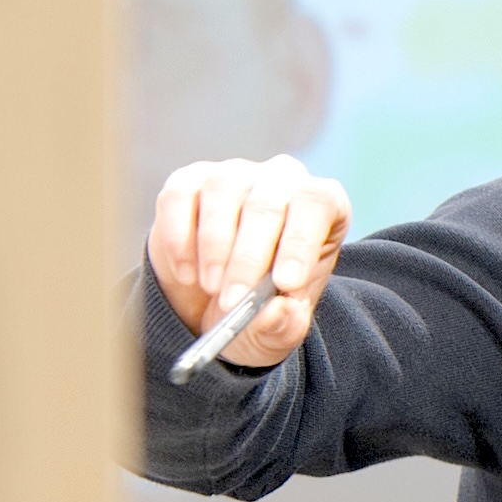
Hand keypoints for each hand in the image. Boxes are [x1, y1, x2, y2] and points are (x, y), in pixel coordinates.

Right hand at [149, 156, 352, 367]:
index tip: (285, 283)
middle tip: (233, 301)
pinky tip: (186, 273)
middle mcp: (281, 179)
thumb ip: (284, 325)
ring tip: (211, 287)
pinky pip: (181, 197)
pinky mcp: (188, 181)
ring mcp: (234, 175)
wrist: (213, 299)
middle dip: (248, 259)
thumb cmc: (262, 304)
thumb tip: (280, 312)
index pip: (317, 203)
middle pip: (268, 204)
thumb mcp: (280, 327)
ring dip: (215, 248)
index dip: (301, 241)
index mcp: (321, 205)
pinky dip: (180, 240)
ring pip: (224, 193)